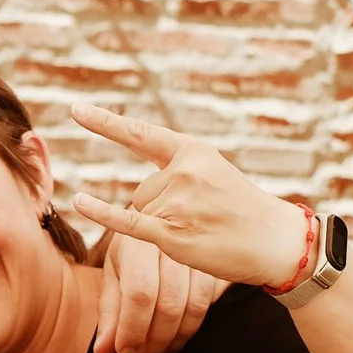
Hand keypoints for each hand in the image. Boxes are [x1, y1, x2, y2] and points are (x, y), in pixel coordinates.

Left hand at [69, 103, 310, 288]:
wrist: (276, 241)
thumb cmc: (243, 210)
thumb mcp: (214, 173)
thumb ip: (176, 172)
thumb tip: (137, 192)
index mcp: (193, 151)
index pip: (141, 135)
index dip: (106, 123)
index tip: (76, 110)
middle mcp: (182, 171)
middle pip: (141, 191)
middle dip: (162, 208)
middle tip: (203, 218)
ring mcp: (177, 202)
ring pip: (142, 211)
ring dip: (162, 225)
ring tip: (201, 230)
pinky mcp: (171, 233)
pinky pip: (127, 223)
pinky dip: (101, 213)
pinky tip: (79, 202)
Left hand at [95, 230, 225, 352]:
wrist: (163, 221)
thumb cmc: (133, 252)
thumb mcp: (115, 275)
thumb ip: (109, 313)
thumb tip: (104, 352)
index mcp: (137, 242)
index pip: (140, 293)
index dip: (133, 328)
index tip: (125, 352)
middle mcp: (170, 243)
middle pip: (169, 304)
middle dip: (154, 340)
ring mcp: (198, 252)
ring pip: (194, 307)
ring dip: (174, 340)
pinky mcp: (216, 264)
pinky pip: (209, 303)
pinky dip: (192, 328)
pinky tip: (175, 339)